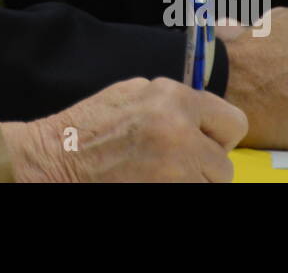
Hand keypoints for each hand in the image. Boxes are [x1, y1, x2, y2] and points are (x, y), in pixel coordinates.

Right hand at [0, 77, 246, 181]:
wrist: (54, 160)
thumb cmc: (87, 127)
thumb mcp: (132, 93)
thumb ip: (172, 100)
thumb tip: (202, 114)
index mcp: (174, 98)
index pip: (233, 122)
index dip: (217, 136)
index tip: (200, 143)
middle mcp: (180, 131)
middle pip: (224, 163)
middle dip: (204, 166)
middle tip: (175, 165)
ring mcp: (175, 170)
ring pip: (211, 187)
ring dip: (191, 183)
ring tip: (158, 175)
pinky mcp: (168, 192)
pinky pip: (191, 193)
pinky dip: (177, 190)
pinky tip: (150, 183)